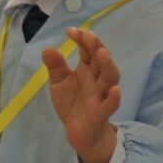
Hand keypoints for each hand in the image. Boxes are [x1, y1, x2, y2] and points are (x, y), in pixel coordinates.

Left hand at [43, 28, 119, 162]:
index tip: (71, 31)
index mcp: (88, 70)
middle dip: (97, 47)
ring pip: (110, 79)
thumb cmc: (72, 103)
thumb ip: (55, 66)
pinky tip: (115, 90)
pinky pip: (110, 105)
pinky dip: (114, 98)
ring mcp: (101, 95)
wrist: (79, 131)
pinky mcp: (101, 113)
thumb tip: (47, 48)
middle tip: (88, 36)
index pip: (88, 51)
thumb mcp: (60, 82)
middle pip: (101, 60)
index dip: (83, 40)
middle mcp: (97, 80)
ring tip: (103, 54)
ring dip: (108, 66)